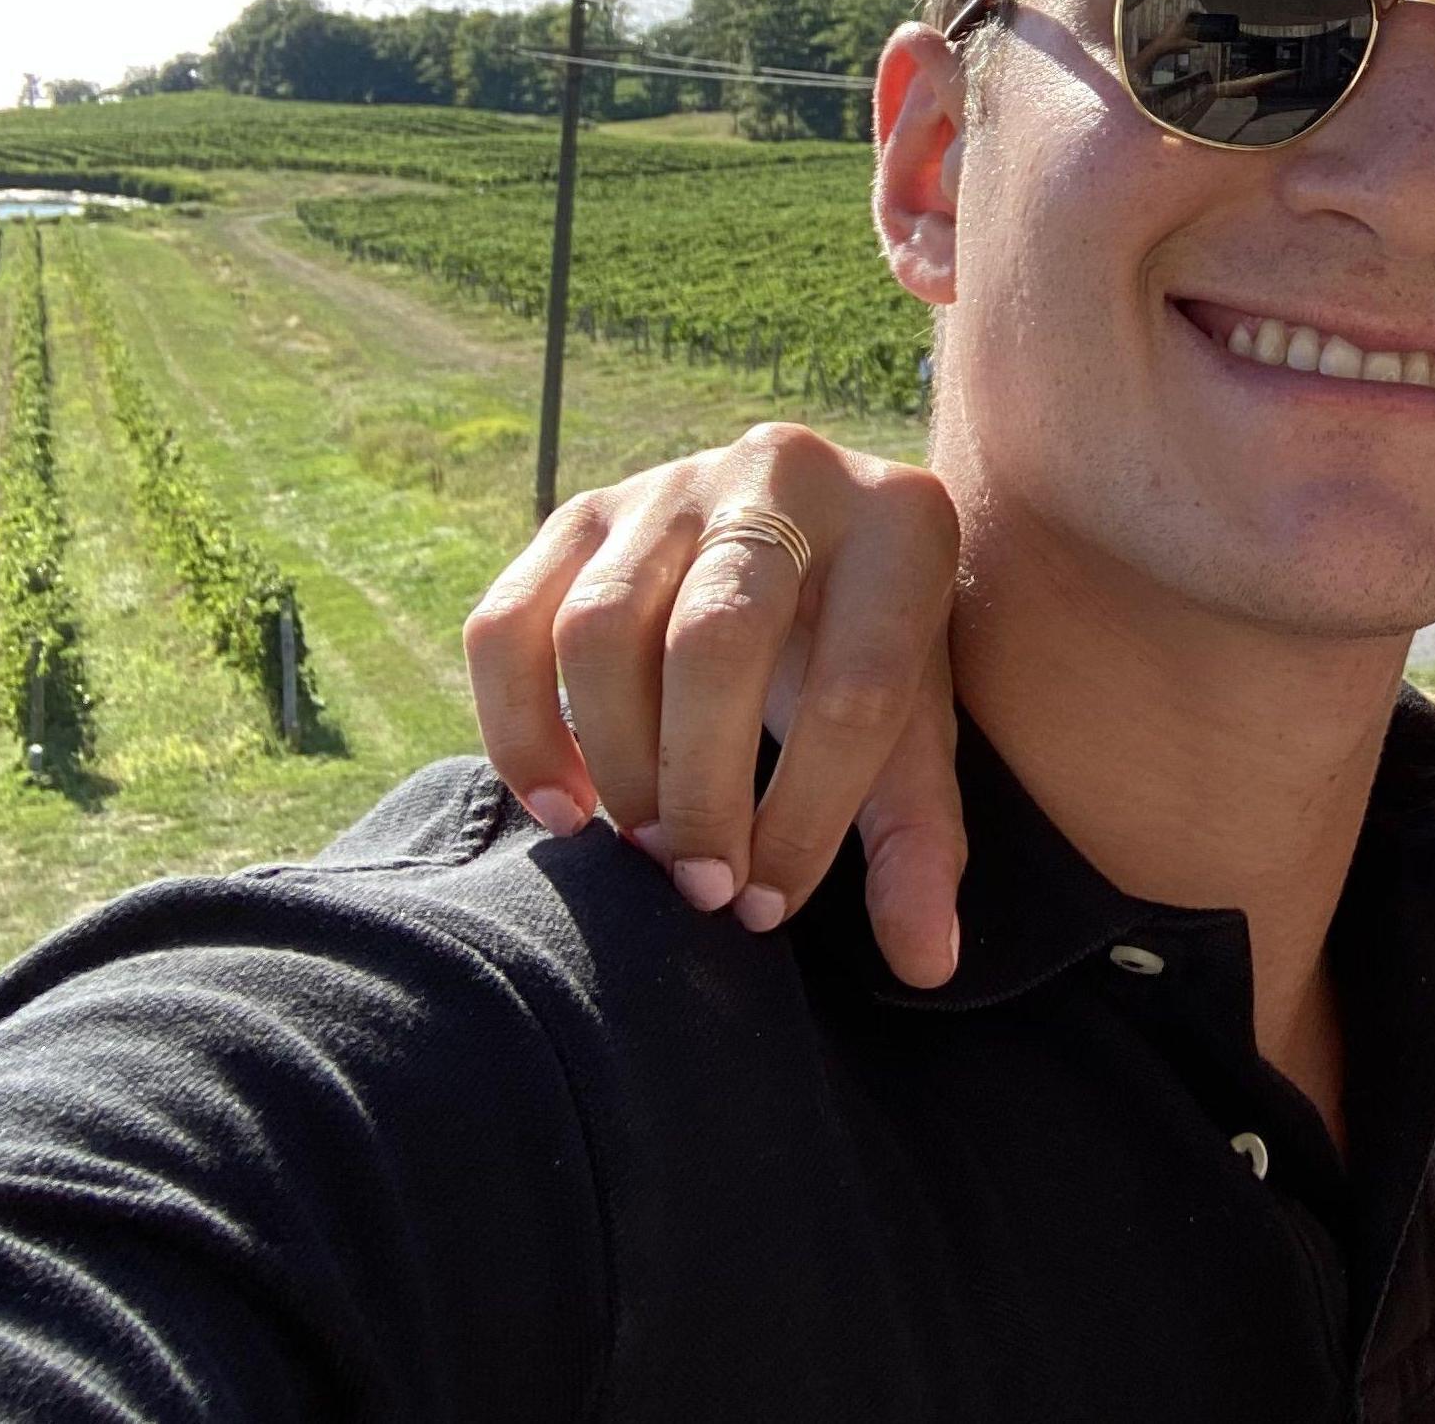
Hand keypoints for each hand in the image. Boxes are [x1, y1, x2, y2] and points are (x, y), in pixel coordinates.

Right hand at [465, 426, 965, 985]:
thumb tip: (925, 963)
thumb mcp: (914, 734)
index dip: (809, 815)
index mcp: (903, 522)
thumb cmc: (868, 656)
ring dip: (614, 762)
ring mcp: (674, 482)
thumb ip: (919, 841)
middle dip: (702, 788)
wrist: (819, 540)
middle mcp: (786, 472)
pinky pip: (509, 621)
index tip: (769, 906)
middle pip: (716, 640)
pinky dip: (517, 727)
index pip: (857, 682)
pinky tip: (562, 806)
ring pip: (601, 628)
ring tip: (647, 848)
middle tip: (702, 888)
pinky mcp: (585, 512)